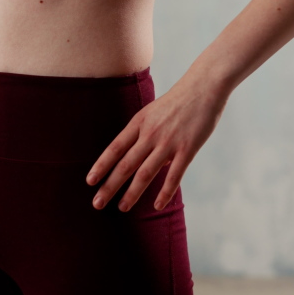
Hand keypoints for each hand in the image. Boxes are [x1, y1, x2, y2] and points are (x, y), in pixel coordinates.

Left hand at [86, 70, 228, 211]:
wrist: (204, 86)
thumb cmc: (178, 101)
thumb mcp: (154, 112)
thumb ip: (146, 135)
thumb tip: (143, 160)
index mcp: (140, 122)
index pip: (115, 148)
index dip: (101, 166)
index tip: (89, 181)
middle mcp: (150, 133)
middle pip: (125, 164)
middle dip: (109, 186)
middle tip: (97, 204)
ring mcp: (168, 142)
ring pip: (145, 173)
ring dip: (132, 193)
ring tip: (122, 208)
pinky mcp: (187, 149)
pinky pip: (174, 176)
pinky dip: (165, 193)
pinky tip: (157, 206)